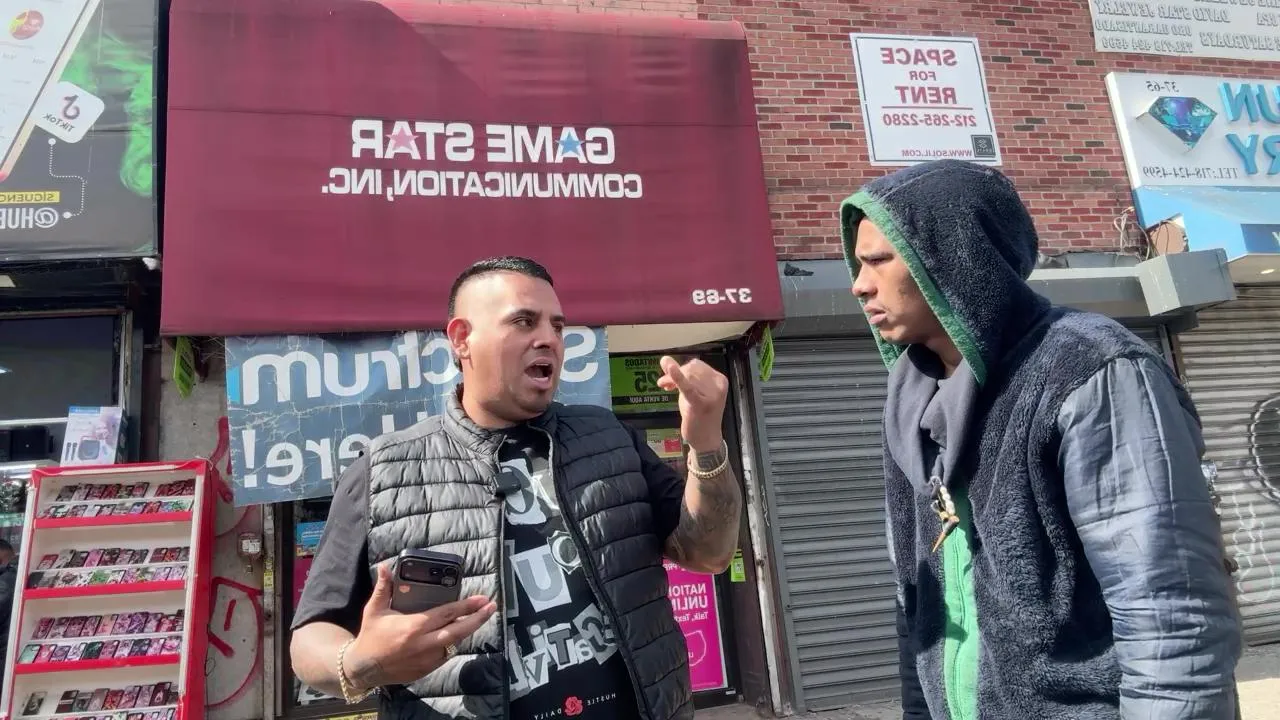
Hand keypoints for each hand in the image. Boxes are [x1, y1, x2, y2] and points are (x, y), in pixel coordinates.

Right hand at [344, 563, 496, 688]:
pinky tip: (458, 634)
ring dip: (467, 631)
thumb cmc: (370, 636)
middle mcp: (423, 644)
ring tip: (480, 617)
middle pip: (458, 631)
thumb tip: (385, 566)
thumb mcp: (374, 610)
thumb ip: (383, 588)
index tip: (482, 599)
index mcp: (414, 626)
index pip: (446, 614)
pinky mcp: (425, 670)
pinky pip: (445, 655)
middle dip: (478, 618)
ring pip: (454, 644)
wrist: (362, 668)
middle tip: (491, 607)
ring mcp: (426, 659)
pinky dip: (453, 644)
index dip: (466, 606)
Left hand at [657, 356, 728, 452]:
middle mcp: (718, 385)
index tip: (670, 376)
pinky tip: (670, 369)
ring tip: (666, 387)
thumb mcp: (696, 392)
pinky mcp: (701, 404)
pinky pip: (688, 387)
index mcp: (720, 380)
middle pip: (691, 369)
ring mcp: (711, 395)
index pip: (697, 365)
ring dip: (672, 378)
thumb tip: (666, 361)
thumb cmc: (701, 416)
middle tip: (664, 384)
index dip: (681, 368)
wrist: (707, 440)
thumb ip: (685, 377)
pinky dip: (678, 377)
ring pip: (687, 375)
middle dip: (674, 373)